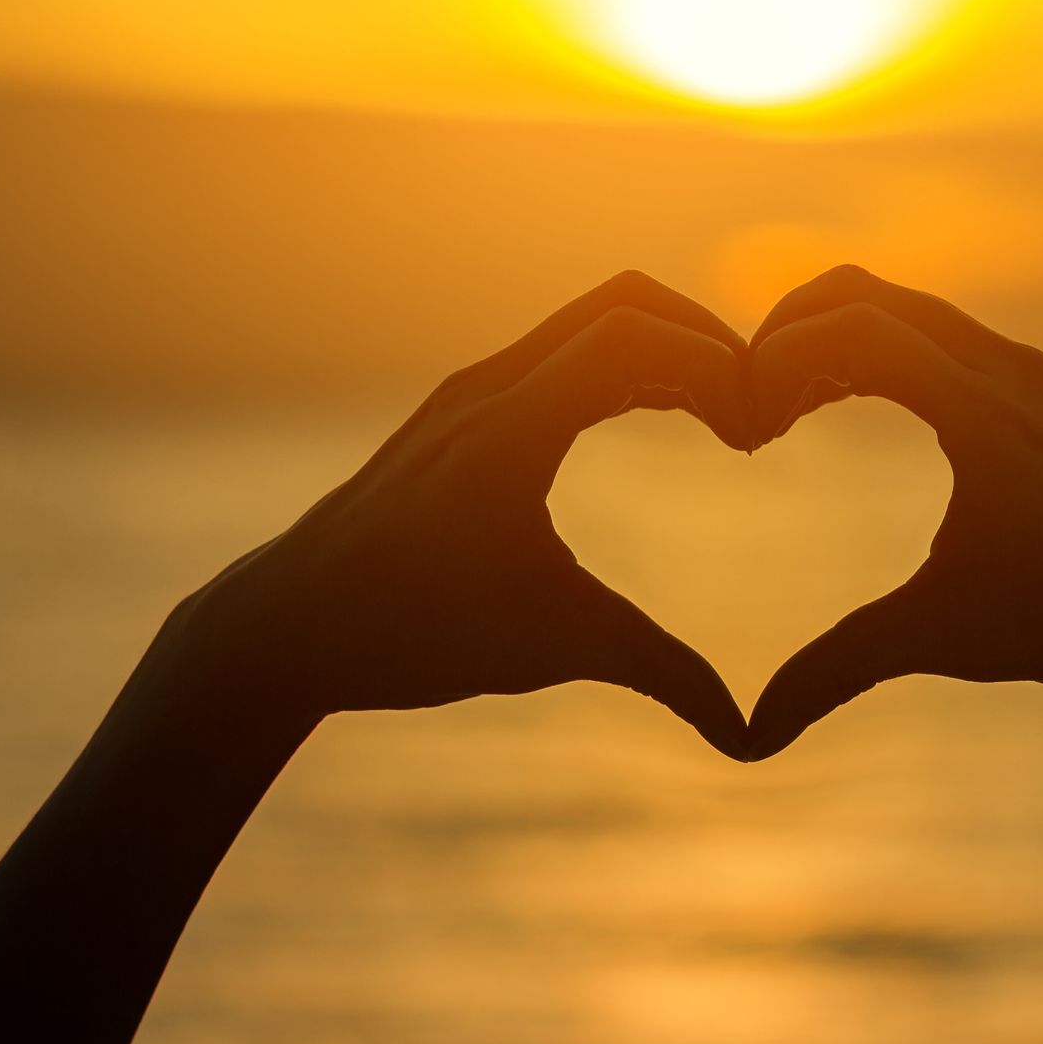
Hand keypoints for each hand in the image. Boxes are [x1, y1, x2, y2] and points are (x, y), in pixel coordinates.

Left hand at [170, 271, 749, 757]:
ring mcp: (469, 392)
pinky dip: (624, 365)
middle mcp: (488, 388)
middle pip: (624, 303)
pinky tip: (658, 416)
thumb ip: (661, 675)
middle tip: (757, 409)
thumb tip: (750, 740)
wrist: (283, 630)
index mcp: (510, 428)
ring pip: (589, 322)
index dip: (717, 366)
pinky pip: (560, 353)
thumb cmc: (411, 635)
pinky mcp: (459, 412)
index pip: (636, 337)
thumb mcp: (553, 647)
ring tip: (724, 416)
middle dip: (706, 341)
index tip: (759, 430)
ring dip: (666, 350)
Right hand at [743, 265, 1042, 757]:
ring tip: (786, 408)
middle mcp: (1006, 368)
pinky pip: (949, 341)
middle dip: (785, 330)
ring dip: (836, 338)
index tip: (738, 429)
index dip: (770, 363)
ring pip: (911, 311)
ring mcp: (1035, 376)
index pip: (846, 331)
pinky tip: (866, 414)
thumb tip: (748, 735)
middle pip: (863, 292)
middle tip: (741, 399)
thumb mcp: (955, 638)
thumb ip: (841, 670)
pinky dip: (887, 355)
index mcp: (978, 406)